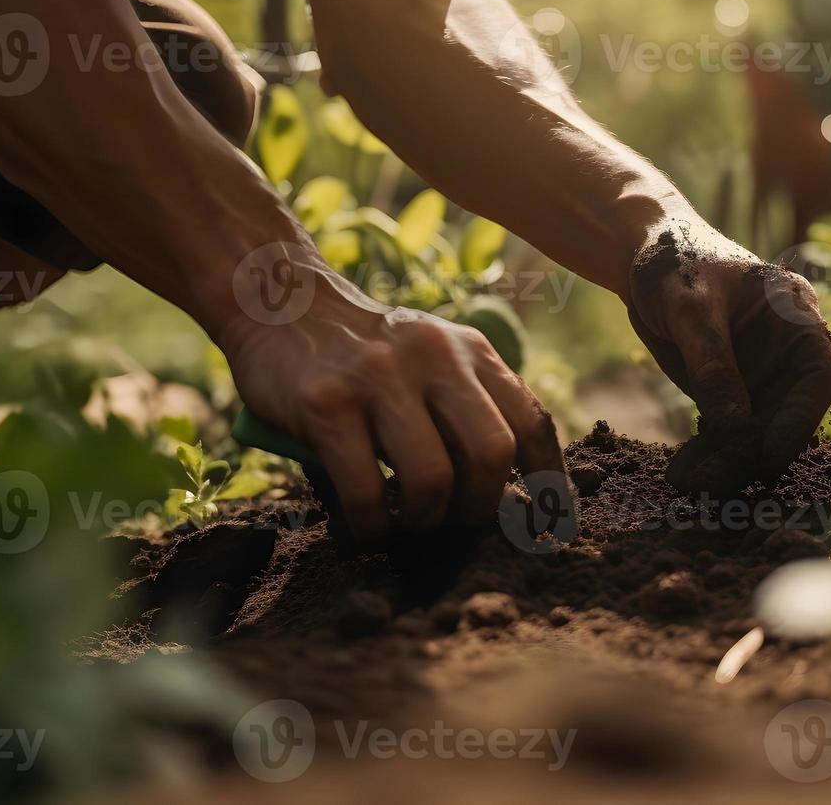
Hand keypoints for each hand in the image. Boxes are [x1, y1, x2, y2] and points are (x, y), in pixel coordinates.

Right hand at [221, 263, 564, 541]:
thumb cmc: (365, 354)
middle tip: (457, 522)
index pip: (533, 422)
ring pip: (431, 478)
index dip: (548, 482)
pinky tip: (367, 528)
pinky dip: (372, 526)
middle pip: (492, 453)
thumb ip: (468, 403)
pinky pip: (365, 490)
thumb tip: (506, 493)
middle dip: (481, 507)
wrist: (281, 302)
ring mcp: (379, 379)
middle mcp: (435, 358)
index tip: (546, 524)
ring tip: (410, 524)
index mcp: (472, 351)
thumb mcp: (433, 357)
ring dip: (425, 520)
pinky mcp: (327, 404)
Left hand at [626, 223, 830, 495]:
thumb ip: (714, 363)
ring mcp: (758, 373)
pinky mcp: (729, 390)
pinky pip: (725, 429)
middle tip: (715, 482)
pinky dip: (707, 452)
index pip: (820, 371)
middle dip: (753, 451)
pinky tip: (683, 473)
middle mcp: (785, 350)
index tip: (775, 452)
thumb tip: (734, 426)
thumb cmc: (675, 263)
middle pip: (784, 412)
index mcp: (795, 315)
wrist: (640, 257)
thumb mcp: (691, 308)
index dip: (804, 415)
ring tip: (689, 483)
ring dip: (726, 460)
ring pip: (755, 429)